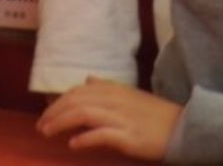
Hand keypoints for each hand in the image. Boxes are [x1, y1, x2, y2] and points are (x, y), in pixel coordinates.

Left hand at [37, 79, 180, 158]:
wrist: (182, 128)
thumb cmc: (154, 114)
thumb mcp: (129, 95)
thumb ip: (107, 87)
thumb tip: (87, 79)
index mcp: (115, 89)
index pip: (80, 90)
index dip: (60, 101)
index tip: (46, 113)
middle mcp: (115, 100)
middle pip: (78, 100)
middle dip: (55, 112)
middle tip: (40, 126)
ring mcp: (122, 118)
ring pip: (84, 114)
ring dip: (62, 122)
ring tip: (47, 132)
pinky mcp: (128, 137)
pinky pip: (103, 135)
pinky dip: (86, 138)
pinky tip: (74, 144)